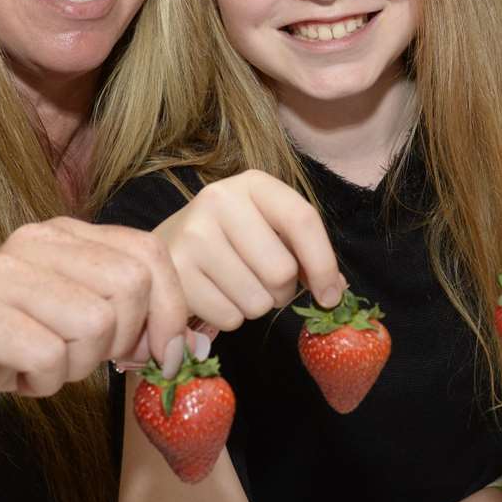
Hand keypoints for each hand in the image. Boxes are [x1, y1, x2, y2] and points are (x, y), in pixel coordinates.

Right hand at [0, 218, 188, 425]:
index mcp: (64, 233)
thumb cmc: (8, 344)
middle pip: (130, 287)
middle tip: (86, 360)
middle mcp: (34, 241)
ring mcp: (2, 274)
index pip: (150, 253)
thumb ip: (129, 317)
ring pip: (94, 325)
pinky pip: (48, 357)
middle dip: (123, 341)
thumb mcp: (76, 320)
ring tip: (44, 364)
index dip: (171, 309)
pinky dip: (42, 383)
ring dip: (77, 365)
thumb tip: (189, 345)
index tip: (162, 353)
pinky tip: (18, 377)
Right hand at [155, 170, 344, 331]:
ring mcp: (193, 236)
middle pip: (282, 270)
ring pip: (257, 300)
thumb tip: (335, 292)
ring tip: (237, 286)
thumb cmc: (232, 240)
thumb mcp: (268, 229)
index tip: (330, 295)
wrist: (166, 248)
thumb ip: (306, 253)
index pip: (302, 220)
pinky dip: (230, 317)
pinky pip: (229, 318)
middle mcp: (219, 200)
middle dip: (283, 291)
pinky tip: (216, 295)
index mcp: (252, 184)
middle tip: (266, 283)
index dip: (323, 264)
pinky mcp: (176, 272)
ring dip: (256, 305)